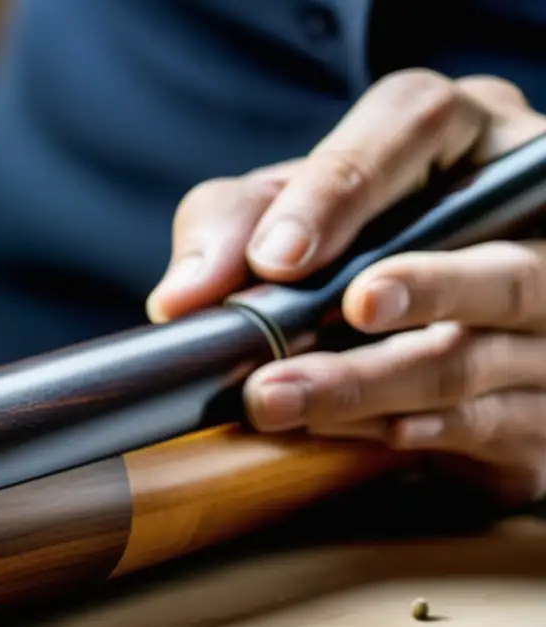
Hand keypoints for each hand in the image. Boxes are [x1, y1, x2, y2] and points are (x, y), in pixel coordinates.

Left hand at [147, 69, 545, 504]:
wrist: (419, 320)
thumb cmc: (349, 240)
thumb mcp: (284, 210)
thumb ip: (230, 229)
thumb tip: (180, 299)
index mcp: (464, 138)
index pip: (417, 128)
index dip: (345, 189)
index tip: (276, 256)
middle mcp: (531, 217)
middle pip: (493, 263)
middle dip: (411, 295)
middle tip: (330, 320)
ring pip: (477, 357)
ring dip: (372, 384)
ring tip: (279, 399)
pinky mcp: (543, 402)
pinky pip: (487, 424)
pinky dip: (408, 432)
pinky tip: (345, 434)